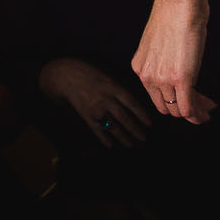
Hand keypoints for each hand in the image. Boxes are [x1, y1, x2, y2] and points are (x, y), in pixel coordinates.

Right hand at [39, 58, 153, 149]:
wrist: (68, 75)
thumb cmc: (92, 74)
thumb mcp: (109, 76)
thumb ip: (121, 89)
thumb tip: (136, 104)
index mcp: (113, 87)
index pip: (132, 103)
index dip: (142, 115)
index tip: (150, 124)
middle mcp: (105, 99)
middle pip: (124, 117)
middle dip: (135, 129)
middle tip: (144, 137)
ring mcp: (95, 108)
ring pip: (112, 126)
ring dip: (123, 137)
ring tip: (132, 144)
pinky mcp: (86, 115)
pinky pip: (97, 130)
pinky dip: (104, 139)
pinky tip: (111, 146)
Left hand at [131, 0, 216, 123]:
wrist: (179, 2)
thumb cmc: (175, 12)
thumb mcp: (162, 39)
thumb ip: (166, 55)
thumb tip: (180, 60)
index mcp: (140, 66)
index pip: (155, 95)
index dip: (173, 100)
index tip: (189, 96)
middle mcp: (147, 76)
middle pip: (165, 107)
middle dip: (183, 109)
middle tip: (201, 104)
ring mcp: (163, 79)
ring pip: (179, 110)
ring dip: (195, 111)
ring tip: (209, 107)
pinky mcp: (181, 78)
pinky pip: (188, 107)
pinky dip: (198, 114)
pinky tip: (208, 110)